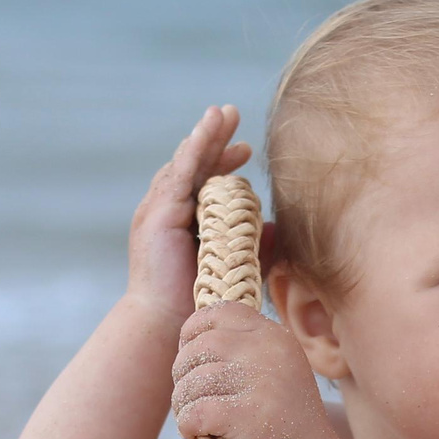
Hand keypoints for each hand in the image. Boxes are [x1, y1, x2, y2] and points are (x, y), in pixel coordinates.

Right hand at [126, 106, 252, 324]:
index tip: (246, 150)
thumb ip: (256, 245)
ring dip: (205, 135)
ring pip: (185, 163)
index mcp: (180, 223)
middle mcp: (166, 211)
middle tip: (232, 113)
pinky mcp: (160, 213)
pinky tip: (208, 128)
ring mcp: (160, 210)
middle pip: (192, 165)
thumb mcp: (235, 266)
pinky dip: (194, 148)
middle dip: (213, 139)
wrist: (168, 326)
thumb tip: (279, 228)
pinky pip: (180, 173)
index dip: (222, 163)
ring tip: (223, 113)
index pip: (201, 183)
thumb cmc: (199, 305)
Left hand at [172, 301, 332, 438]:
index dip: (192, 334)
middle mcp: (270, 351)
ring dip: (183, 404)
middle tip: (190, 400)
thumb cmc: (276, 421)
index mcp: (273, 336)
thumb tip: (187, 337)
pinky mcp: (251, 416)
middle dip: (183, 374)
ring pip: (193, 381)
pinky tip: (199, 434)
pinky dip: (189, 425)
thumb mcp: (267, 371)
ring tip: (194, 420)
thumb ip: (238, 348)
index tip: (192, 362)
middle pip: (200, 346)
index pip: (218, 313)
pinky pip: (196, 411)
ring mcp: (263, 382)